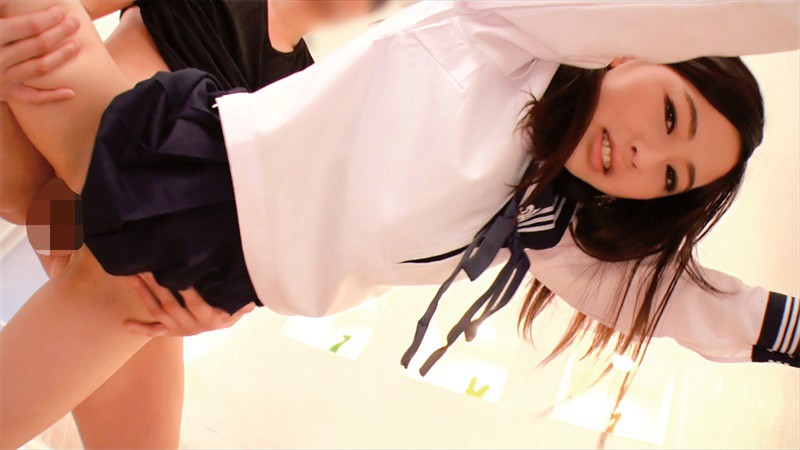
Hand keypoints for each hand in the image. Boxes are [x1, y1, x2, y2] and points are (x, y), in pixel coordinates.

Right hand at [1, 4, 81, 102]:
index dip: (47, 18)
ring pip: (40, 67)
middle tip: (75, 22)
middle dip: (59, 32)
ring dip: (62, 56)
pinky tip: (72, 92)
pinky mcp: (4, 93)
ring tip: (77, 45)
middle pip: (38, 45)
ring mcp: (3, 79)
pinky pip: (32, 97)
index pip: (28, 27)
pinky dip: (52, 96)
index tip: (60, 10)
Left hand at [125, 272, 256, 336]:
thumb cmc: (233, 307)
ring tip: (131, 276)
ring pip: (158, 311)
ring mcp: (180, 329)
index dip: (186, 290)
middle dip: (156, 285)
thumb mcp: (242, 305)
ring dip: (144, 294)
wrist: (225, 324)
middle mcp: (192, 326)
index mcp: (210, 318)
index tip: (176, 275)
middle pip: (170, 304)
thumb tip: (250, 294)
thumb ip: (244, 301)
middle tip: (144, 267)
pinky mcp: (172, 331)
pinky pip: (155, 332)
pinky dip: (141, 329)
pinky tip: (126, 324)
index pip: (196, 303)